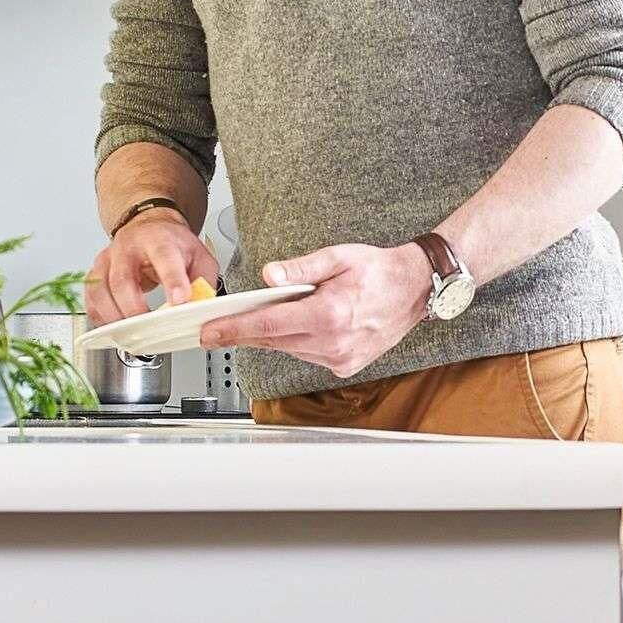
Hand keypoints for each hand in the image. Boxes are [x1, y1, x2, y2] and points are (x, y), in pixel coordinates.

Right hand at [85, 209, 213, 325]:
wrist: (148, 228)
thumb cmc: (172, 244)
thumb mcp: (199, 256)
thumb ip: (203, 282)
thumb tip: (198, 309)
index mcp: (158, 240)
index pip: (164, 257)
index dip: (172, 280)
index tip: (179, 301)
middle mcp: (128, 248)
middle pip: (122, 278)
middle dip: (134, 307)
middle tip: (148, 326)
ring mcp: (108, 260)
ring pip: (100, 289)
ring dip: (114, 315)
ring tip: (130, 332)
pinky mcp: (96, 274)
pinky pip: (91, 299)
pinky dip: (100, 316)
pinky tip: (114, 325)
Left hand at [199, 241, 432, 379]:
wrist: (415, 290)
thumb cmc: (379, 270)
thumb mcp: (338, 257)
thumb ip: (300, 268)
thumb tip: (269, 276)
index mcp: (329, 314)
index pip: (267, 325)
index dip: (233, 329)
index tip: (208, 334)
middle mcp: (333, 342)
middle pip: (272, 341)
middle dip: (241, 334)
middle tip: (213, 331)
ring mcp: (340, 358)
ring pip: (288, 349)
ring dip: (272, 335)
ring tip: (264, 317)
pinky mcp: (345, 366)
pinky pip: (306, 355)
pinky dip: (296, 342)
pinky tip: (299, 325)